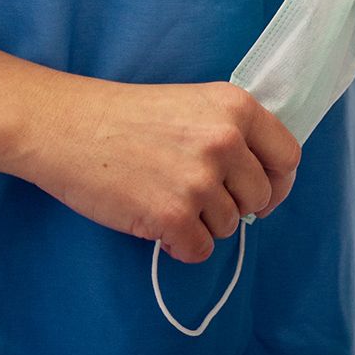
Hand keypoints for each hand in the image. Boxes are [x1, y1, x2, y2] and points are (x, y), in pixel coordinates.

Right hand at [12, 78, 299, 263]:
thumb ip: (232, 134)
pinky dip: (179, 245)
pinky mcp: (172, 215)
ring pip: (227, 227)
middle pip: (260, 198)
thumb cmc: (125, 116)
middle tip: (194, 195)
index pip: (288, 158)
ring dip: (200, 223)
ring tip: (163, 197)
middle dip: (232, 205)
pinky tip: (156, 222)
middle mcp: (225, 141)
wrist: (66, 126)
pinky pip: (199, 250)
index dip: (276, 182)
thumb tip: (262, 182)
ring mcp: (200, 180)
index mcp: (236, 108)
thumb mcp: (193, 105)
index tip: (258, 194)